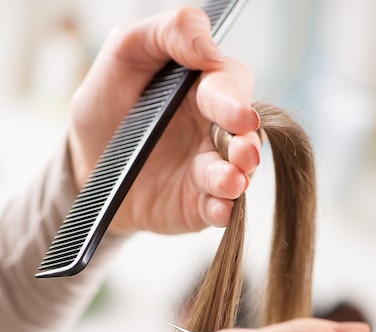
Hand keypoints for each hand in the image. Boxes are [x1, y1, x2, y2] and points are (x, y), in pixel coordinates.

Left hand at [67, 7, 260, 234]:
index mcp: (203, 90)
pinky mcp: (199, 205)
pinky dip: (223, 211)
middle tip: (243, 152)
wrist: (86, 165)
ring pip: (236, 174)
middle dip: (246, 143)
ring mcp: (209, 170)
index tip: (237, 115)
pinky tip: (220, 210)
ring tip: (231, 182)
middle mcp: (214, 130)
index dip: (234, 101)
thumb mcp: (125, 52)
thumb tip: (210, 49)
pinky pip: (218, 210)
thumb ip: (169, 33)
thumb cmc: (107, 105)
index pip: (230, 88)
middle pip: (244, 135)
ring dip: (236, 179)